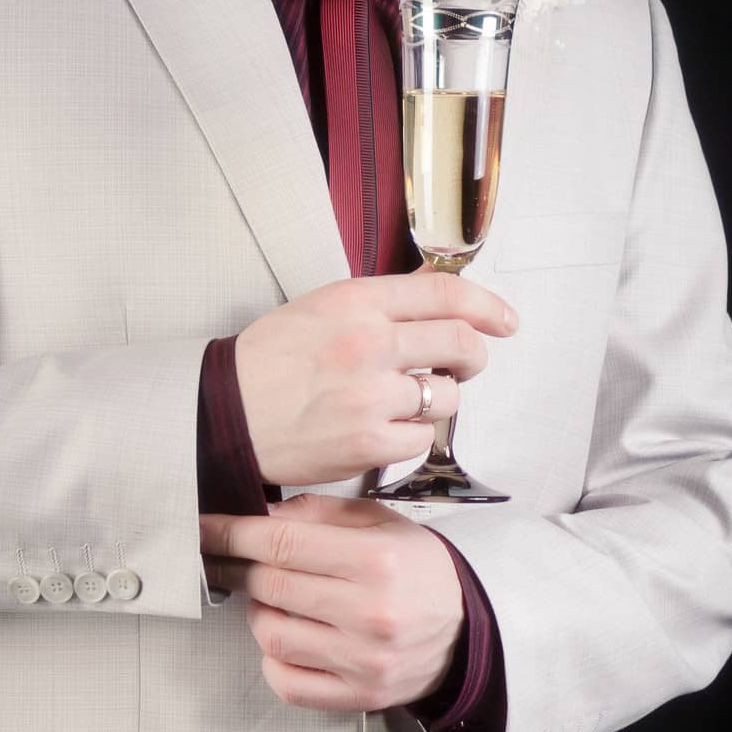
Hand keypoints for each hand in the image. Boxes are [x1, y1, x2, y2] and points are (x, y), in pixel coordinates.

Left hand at [201, 492, 464, 711]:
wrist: (467, 625)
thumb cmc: (419, 567)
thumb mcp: (380, 520)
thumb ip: (321, 512)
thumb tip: (263, 513)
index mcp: (376, 559)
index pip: (284, 543)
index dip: (234, 533)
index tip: (205, 528)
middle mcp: (369, 612)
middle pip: (273, 586)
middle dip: (237, 566)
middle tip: (227, 556)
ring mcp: (362, 660)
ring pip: (272, 634)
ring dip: (257, 610)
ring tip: (270, 595)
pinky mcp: (358, 696)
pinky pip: (287, 683)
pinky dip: (272, 658)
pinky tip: (285, 634)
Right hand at [234, 268, 517, 484]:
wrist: (227, 412)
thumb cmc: (272, 358)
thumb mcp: (326, 306)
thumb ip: (386, 300)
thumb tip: (438, 287)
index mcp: (358, 301)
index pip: (446, 294)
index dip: (487, 305)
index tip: (504, 319)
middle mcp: (370, 343)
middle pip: (462, 344)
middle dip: (473, 355)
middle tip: (463, 363)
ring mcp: (371, 396)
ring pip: (447, 396)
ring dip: (439, 398)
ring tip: (405, 398)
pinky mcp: (368, 443)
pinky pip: (421, 438)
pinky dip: (411, 434)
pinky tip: (383, 425)